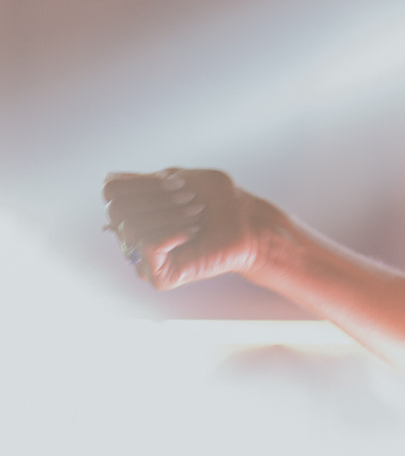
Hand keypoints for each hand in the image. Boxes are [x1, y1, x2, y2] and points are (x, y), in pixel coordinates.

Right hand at [103, 167, 270, 292]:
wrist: (246, 222)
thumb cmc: (217, 199)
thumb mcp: (179, 178)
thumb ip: (143, 182)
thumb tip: (108, 181)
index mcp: (135, 213)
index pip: (111, 191)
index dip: (143, 183)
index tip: (178, 184)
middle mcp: (132, 238)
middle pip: (117, 209)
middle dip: (158, 198)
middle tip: (191, 201)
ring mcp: (144, 260)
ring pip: (130, 227)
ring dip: (171, 215)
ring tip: (196, 217)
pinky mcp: (159, 277)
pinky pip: (147, 246)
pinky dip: (172, 233)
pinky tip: (192, 234)